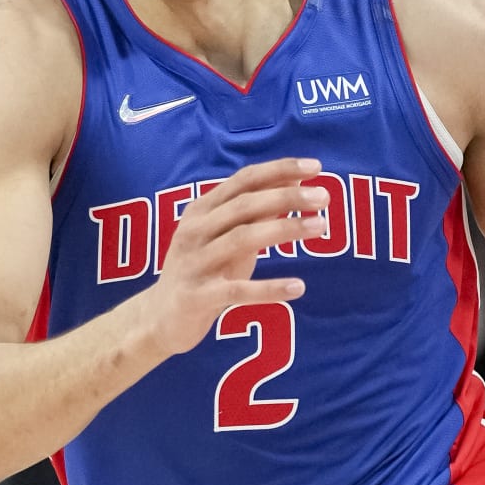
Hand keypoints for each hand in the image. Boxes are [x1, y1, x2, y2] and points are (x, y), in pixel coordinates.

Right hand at [145, 157, 327, 359]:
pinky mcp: (197, 297)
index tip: (315, 167)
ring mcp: (194, 262)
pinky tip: (298, 287)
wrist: (160, 317)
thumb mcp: (228, 237)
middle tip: (324, 197)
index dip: (278, 170)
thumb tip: (295, 183)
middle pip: (245, 205)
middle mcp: (195, 230)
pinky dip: (269, 289)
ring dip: (285, 230)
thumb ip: (256, 212)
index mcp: (202, 210)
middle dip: (287, 197)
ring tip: (320, 226)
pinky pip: (237, 291)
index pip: (243, 181)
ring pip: (243, 239)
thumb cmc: (203, 270)